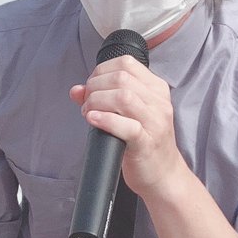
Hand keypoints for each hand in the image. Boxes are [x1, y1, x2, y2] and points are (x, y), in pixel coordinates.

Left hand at [68, 55, 189, 199]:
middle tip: (87, 104)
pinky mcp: (147, 143)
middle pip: (120, 78)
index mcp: (156, 89)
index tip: (91, 88)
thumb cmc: (141, 142)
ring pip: (123, 97)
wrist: (162, 175)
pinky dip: (105, 120)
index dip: (100, 72)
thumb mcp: (125, 114)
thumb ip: (102, 97)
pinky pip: (127, 126)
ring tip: (89, 114)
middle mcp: (159, 102)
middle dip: (94, 87)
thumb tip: (76, 90)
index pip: (125, 63)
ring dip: (96, 102)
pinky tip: (93, 120)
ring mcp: (155, 122)